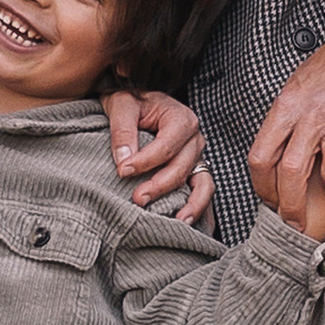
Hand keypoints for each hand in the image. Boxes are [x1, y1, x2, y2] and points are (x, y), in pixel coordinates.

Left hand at [103, 84, 212, 226]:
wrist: (138, 104)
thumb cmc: (131, 103)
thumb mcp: (122, 106)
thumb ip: (122, 130)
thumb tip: (124, 161)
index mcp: (181, 119)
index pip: (166, 146)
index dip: (145, 161)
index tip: (122, 171)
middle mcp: (195, 138)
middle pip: (182, 167)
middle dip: (160, 186)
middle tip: (136, 199)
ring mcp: (197, 156)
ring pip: (200, 182)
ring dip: (189, 203)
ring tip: (176, 221)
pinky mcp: (194, 170)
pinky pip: (202, 190)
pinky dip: (198, 206)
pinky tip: (185, 221)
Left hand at [248, 0, 324, 224]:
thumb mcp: (293, 91)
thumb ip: (283, 127)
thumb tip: (274, 170)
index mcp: (285, 108)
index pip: (261, 156)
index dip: (262, 186)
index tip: (268, 200)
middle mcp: (311, 117)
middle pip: (291, 175)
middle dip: (290, 208)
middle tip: (295, 224)